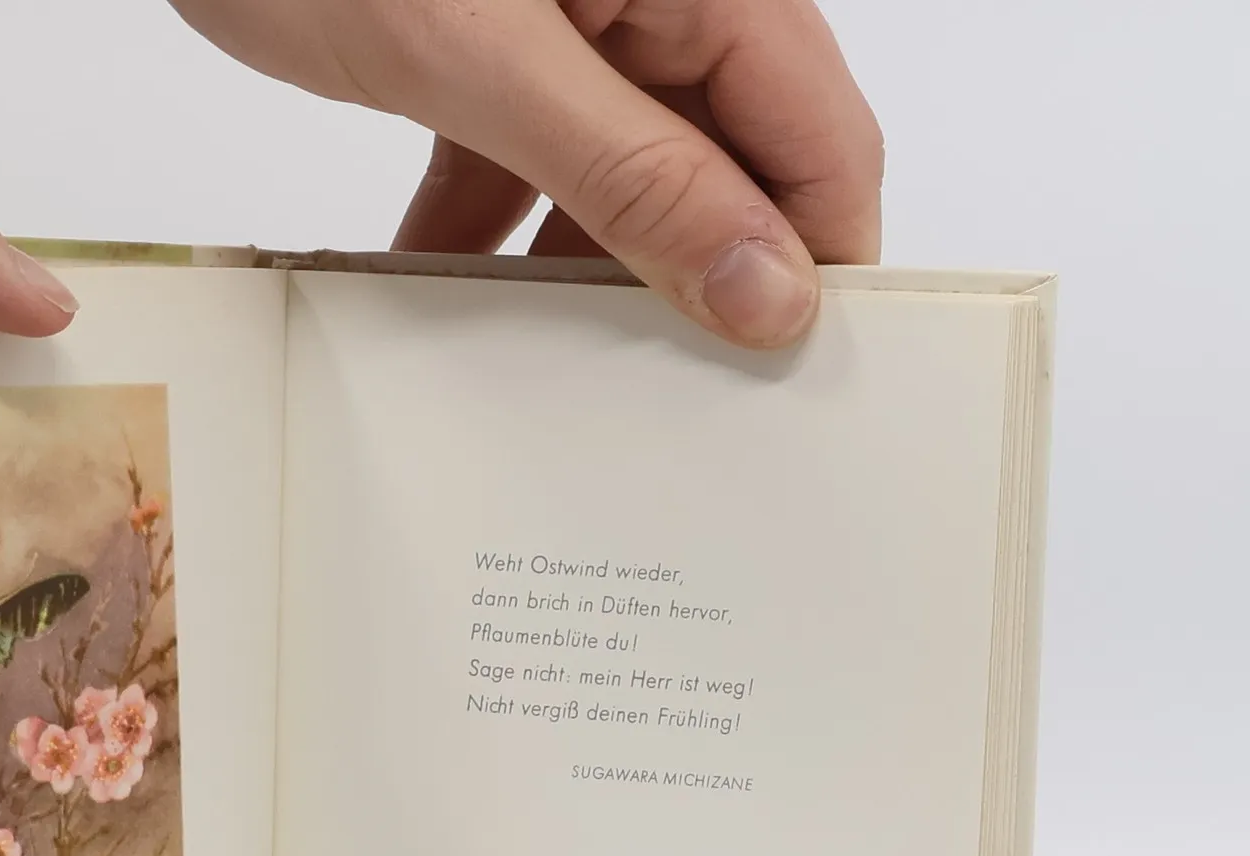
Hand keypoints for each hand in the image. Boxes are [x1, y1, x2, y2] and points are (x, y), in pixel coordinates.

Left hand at [170, 0, 880, 348]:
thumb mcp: (485, 58)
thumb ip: (633, 174)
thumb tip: (763, 288)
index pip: (819, 136)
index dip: (816, 261)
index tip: (782, 382)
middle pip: (731, 166)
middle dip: (705, 282)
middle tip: (673, 405)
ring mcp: (571, 25)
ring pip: (626, 181)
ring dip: (588, 275)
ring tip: (560, 368)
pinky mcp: (486, 52)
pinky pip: (525, 166)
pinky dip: (489, 238)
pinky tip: (449, 297)